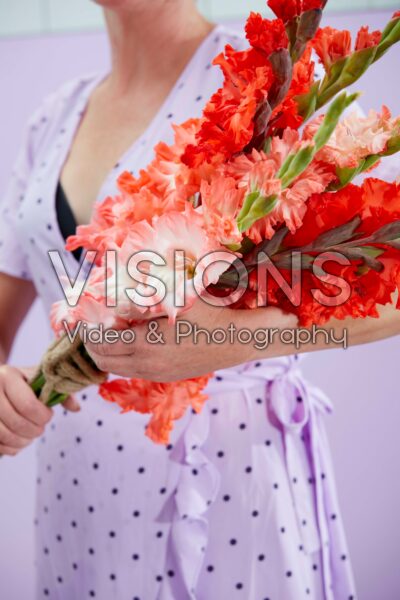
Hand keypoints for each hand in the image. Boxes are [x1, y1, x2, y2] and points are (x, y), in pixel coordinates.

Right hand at [0, 365, 79, 456]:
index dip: (43, 416)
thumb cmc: (22, 382)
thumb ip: (59, 391)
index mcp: (8, 376)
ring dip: (22, 442)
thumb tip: (76, 408)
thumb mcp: (38, 379)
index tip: (48, 416)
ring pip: (4, 435)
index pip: (28, 405)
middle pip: (16, 423)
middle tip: (40, 429)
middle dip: (34, 431)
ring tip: (30, 437)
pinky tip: (17, 442)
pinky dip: (10, 448)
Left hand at [84, 301, 254, 381]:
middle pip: (104, 361)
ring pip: (117, 369)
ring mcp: (156, 375)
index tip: (83, 318)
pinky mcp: (166, 377)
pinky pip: (134, 371)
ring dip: (108, 353)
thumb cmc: (207, 313)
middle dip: (92, 345)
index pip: (100, 343)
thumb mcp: (174, 298)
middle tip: (91, 326)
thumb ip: (142, 297)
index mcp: (144, 344)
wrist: (235, 340)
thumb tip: (114, 293)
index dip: (87, 331)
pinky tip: (133, 341)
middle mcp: (147, 365)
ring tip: (110, 333)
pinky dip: (124, 359)